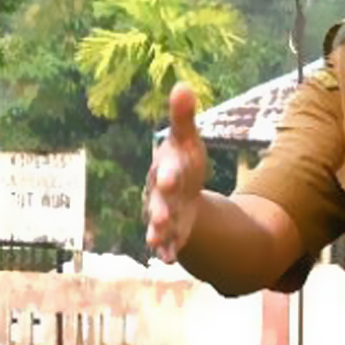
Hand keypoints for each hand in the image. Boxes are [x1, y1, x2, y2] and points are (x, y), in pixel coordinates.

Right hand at [143, 84, 207, 263]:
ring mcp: (164, 215)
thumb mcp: (187, 141)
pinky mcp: (171, 233)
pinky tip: (169, 259)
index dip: (168, 174)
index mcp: (166, 168)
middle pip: (158, 201)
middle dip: (159, 209)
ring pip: (157, 225)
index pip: (165, 170)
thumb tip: (182, 85)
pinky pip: (167, 244)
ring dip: (157, 233)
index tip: (171, 176)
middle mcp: (160, 193)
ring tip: (156, 241)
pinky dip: (167, 251)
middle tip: (161, 218)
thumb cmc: (183, 162)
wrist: (180, 191)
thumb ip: (183, 118)